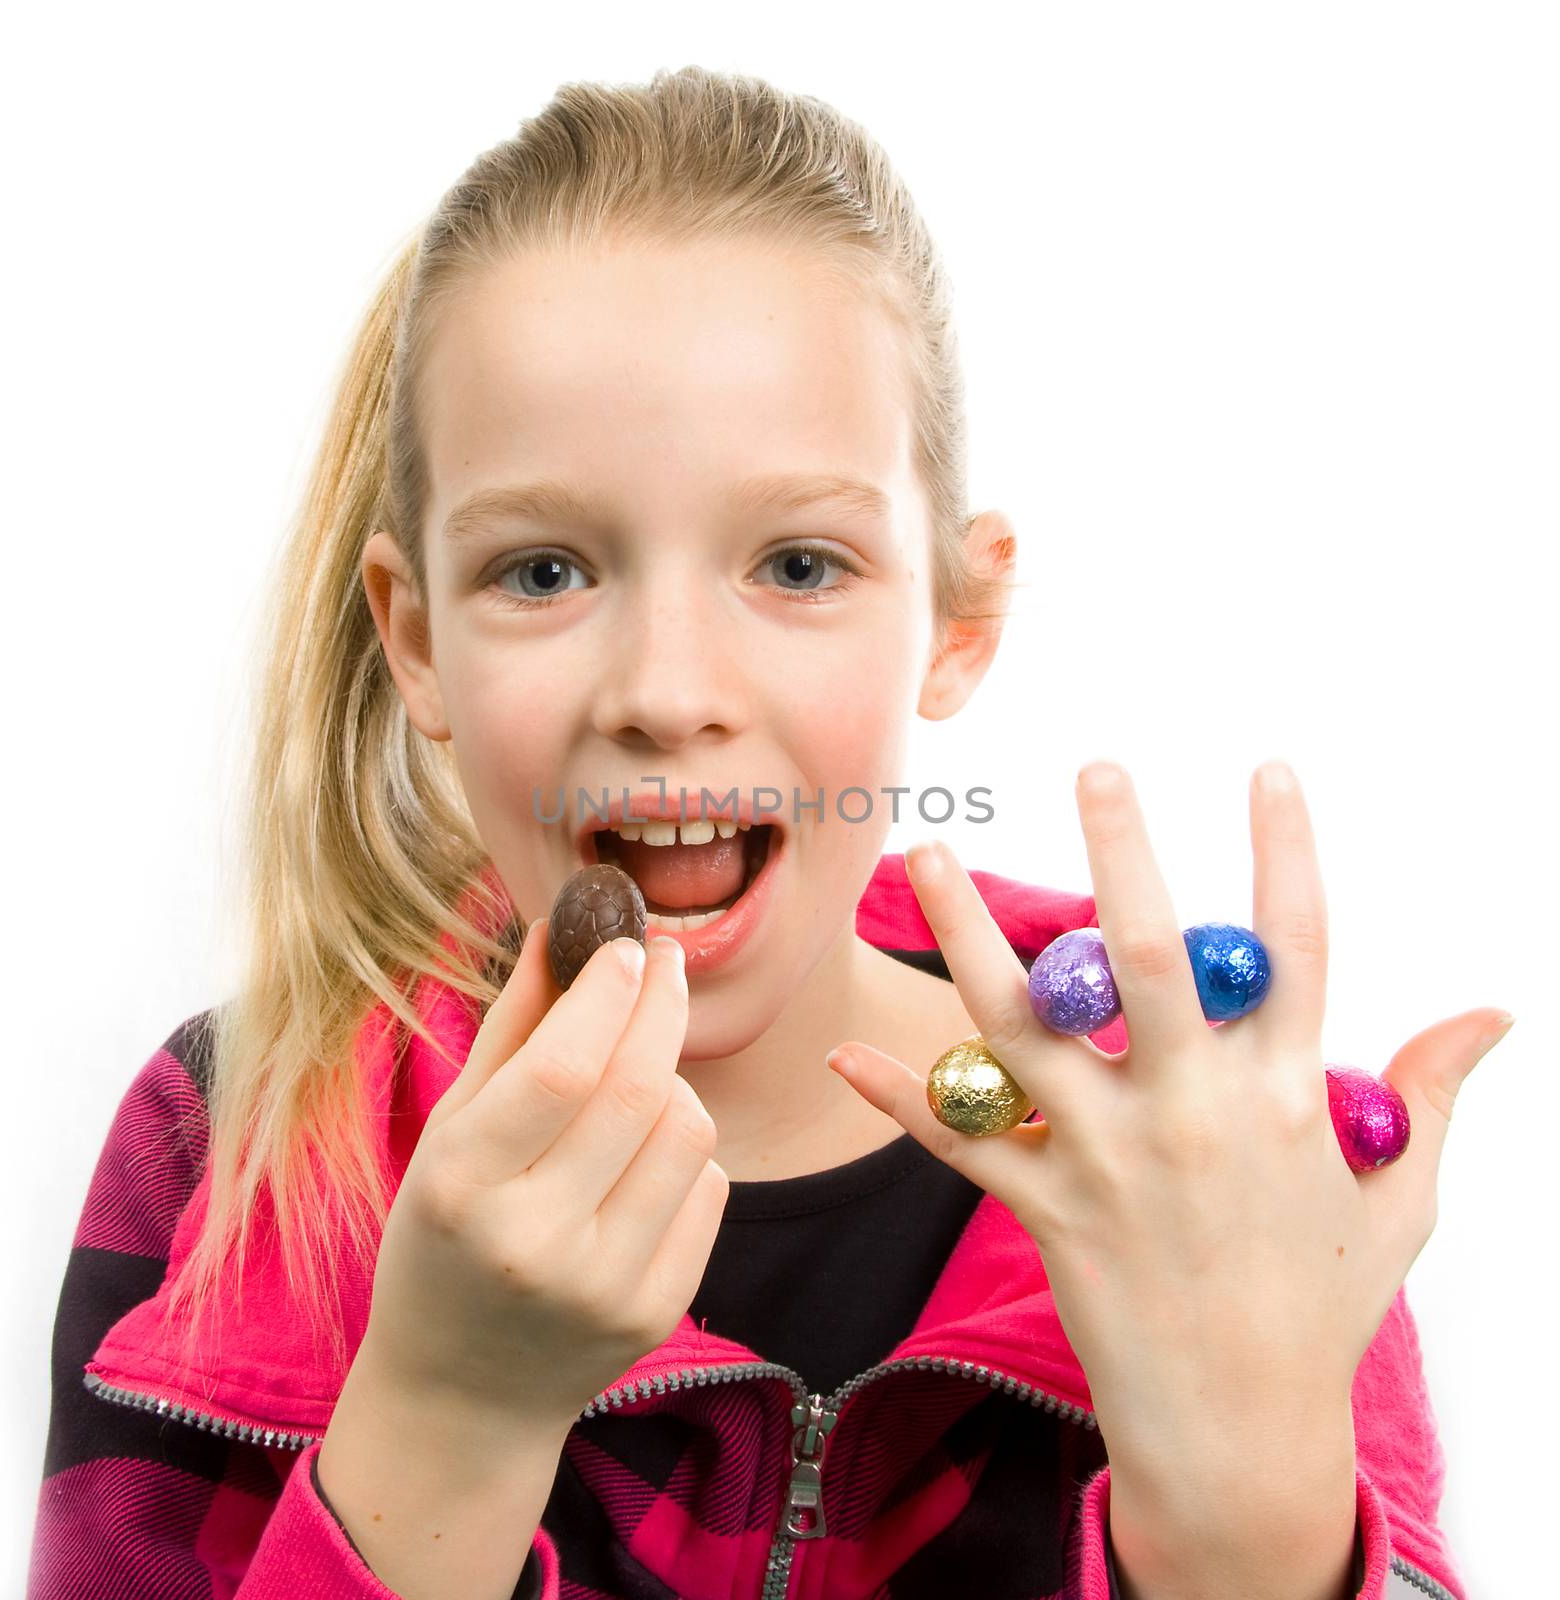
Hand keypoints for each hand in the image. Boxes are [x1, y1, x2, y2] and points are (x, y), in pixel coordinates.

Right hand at [360, 920, 728, 1432]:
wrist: (460, 1394)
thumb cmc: (442, 1237)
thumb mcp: (448, 1133)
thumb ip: (509, 1028)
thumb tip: (559, 928)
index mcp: (463, 1187)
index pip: (561, 1069)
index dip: (606, 996)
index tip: (628, 948)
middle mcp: (536, 1241)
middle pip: (640, 1091)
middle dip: (662, 1006)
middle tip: (665, 961)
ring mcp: (604, 1285)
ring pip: (690, 1130)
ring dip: (674, 1080)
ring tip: (635, 1081)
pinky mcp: (655, 1312)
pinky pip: (709, 1187)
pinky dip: (684, 1150)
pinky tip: (640, 1158)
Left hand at [828, 759, 1512, 1486]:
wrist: (1242, 1434)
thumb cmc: (1320, 1306)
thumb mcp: (1398, 1200)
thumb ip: (1434, 1096)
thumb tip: (1496, 1013)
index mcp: (1288, 1098)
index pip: (1296, 951)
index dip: (1286, 852)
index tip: (1269, 767)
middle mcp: (1192, 1113)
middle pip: (1150, 962)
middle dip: (1122, 857)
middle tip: (1096, 766)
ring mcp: (1111, 1159)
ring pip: (1027, 1029)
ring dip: (969, 939)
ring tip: (925, 855)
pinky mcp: (1048, 1208)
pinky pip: (963, 1144)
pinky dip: (901, 1101)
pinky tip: (843, 1053)